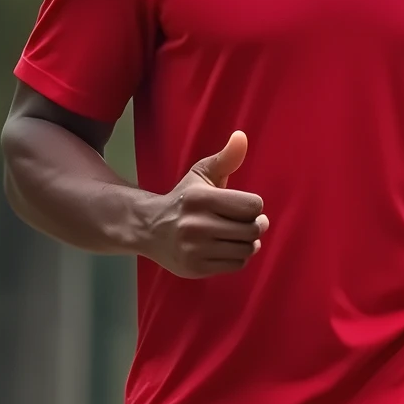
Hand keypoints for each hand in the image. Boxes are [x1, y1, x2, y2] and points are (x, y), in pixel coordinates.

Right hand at [141, 131, 267, 276]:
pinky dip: (239, 257)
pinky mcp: (195, 267)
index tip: (243, 206)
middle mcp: (196, 225)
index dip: (253, 206)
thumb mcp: (201, 175)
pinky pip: (237, 265)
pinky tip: (228, 248)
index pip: (252, 206)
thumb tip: (242, 136)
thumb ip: (226, 158)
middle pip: (252, 229)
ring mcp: (194, 248)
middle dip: (254, 225)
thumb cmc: (184, 199)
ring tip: (237, 235)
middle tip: (247, 222)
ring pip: (247, 249)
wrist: (149, 229)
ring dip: (248, 242)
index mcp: (200, 198)